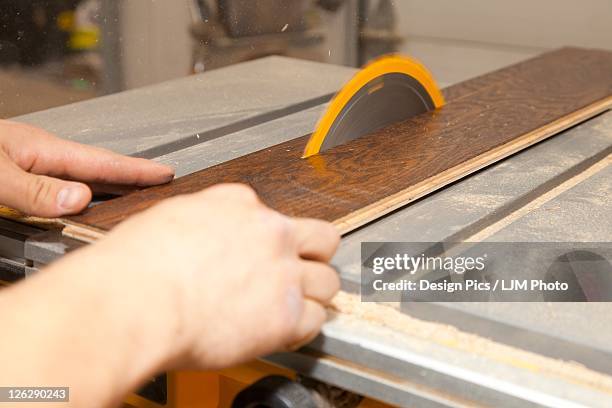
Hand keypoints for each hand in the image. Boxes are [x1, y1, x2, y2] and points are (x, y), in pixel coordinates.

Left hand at [0, 120, 173, 216]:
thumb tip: (80, 200)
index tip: (165, 173)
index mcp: (41, 148)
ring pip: (81, 178)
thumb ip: (34, 188)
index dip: (135, 169)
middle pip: (98, 168)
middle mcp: (40, 155)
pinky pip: (61, 186)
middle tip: (161, 183)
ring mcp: (29, 164)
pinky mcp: (16, 176)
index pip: (100, 162)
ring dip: (109, 187)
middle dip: (131, 175)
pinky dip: (82, 194)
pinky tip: (84, 203)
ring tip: (134, 194)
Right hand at [74, 183, 340, 370]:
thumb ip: (205, 223)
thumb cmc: (135, 266)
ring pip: (328, 282)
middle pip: (323, 240)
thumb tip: (207, 237)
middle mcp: (270, 233)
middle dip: (314, 258)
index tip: (262, 256)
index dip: (270, 241)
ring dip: (313, 295)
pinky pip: (315, 321)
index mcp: (239, 204)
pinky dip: (302, 329)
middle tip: (299, 275)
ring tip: (290, 308)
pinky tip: (281, 332)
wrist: (134, 300)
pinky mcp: (285, 314)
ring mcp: (282, 273)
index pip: (275, 217)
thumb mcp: (170, 218)